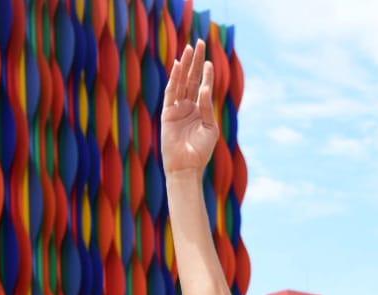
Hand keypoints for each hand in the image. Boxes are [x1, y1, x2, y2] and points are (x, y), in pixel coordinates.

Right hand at [160, 40, 218, 175]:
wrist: (186, 167)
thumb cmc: (200, 151)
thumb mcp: (209, 127)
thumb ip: (207, 107)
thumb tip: (206, 88)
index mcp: (200, 111)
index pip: (203, 87)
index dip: (206, 73)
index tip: (209, 60)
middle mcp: (188, 107)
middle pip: (192, 79)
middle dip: (196, 62)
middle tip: (200, 43)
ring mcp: (177, 109)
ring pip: (181, 82)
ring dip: (186, 65)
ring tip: (190, 48)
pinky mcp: (167, 113)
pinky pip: (171, 92)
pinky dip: (175, 79)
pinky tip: (179, 65)